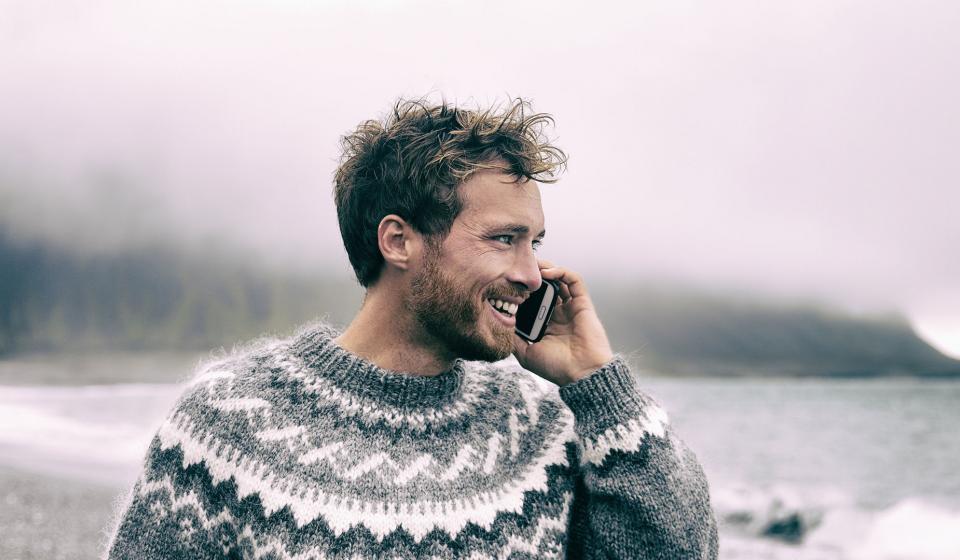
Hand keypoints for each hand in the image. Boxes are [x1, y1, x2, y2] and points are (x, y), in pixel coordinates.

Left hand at [512, 260, 613, 385]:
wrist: (581, 374)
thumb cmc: (557, 368)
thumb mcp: (526, 354)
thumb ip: (514, 339)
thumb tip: (498, 326)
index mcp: (546, 324)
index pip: (532, 300)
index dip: (522, 290)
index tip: (507, 282)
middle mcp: (558, 313)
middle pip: (545, 286)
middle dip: (532, 275)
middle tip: (519, 266)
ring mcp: (571, 307)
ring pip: (559, 279)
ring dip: (546, 269)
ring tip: (531, 264)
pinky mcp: (583, 303)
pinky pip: (574, 280)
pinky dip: (561, 272)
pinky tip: (547, 273)